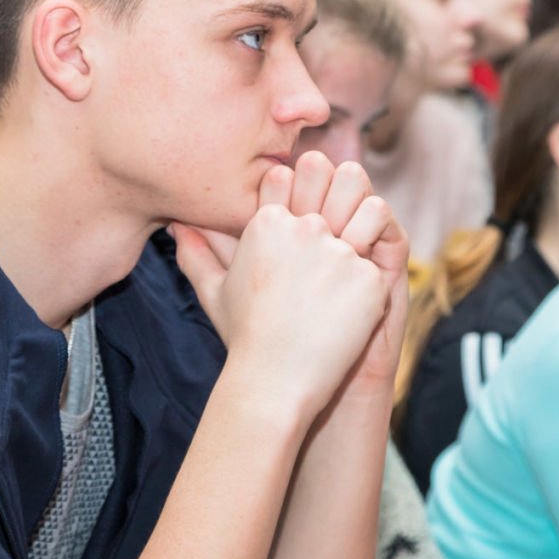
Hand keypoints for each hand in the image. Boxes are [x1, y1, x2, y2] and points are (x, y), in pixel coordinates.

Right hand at [171, 153, 405, 414]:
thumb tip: (176, 225)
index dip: (307, 188)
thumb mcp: (214, 291)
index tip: (311, 212)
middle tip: (345, 220)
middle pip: (342, 177)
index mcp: (267, 221)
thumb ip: (196, 253)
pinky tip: (355, 307)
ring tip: (361, 250)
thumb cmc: (245, 337)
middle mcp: (304, 227)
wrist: (273, 383)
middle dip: (346, 192)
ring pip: (373, 207)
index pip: (296, 175)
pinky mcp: (368, 278)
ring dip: (370, 224)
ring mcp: (338, 251)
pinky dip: (372, 281)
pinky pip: (382, 260)